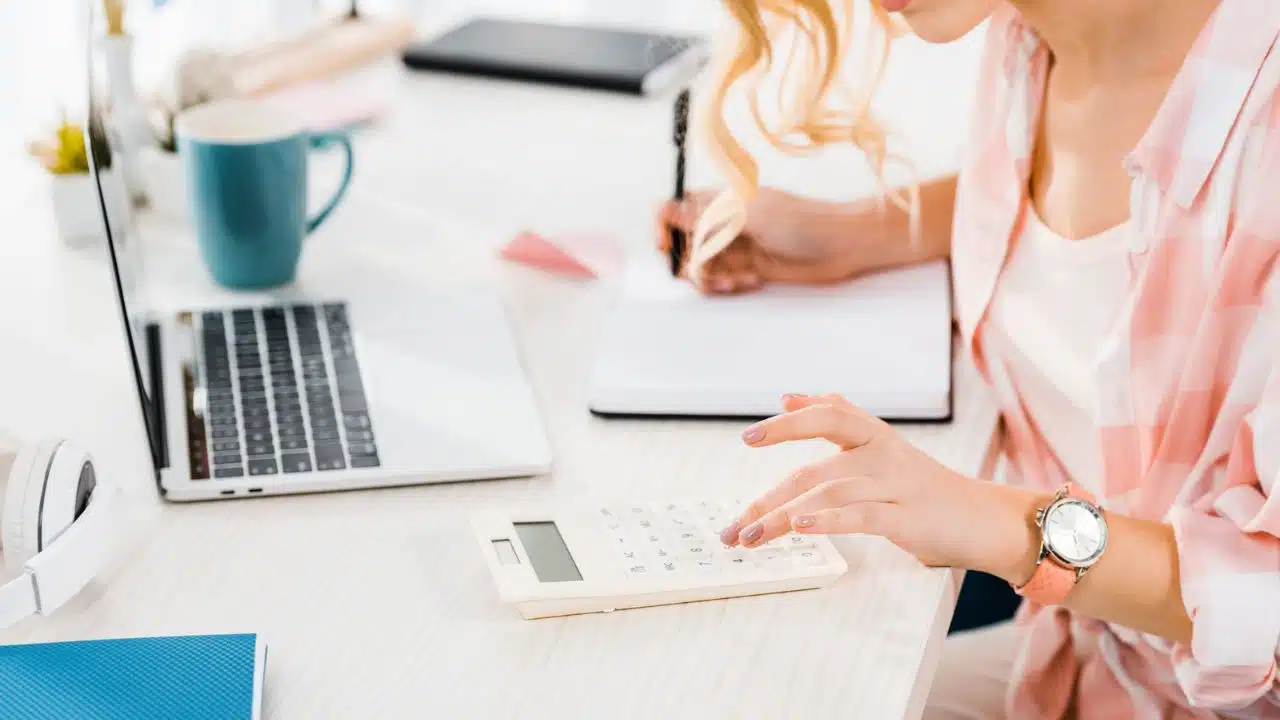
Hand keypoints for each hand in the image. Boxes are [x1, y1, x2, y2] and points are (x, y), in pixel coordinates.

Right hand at [654, 188, 878, 293]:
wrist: (842, 245)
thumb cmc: (803, 220)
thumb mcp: (749, 215)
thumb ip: (705, 216)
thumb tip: (667, 209)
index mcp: (722, 200)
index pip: (677, 208)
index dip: (665, 227)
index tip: (666, 247)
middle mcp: (725, 222)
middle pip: (685, 242)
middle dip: (688, 260)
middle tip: (703, 272)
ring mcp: (737, 246)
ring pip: (702, 265)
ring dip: (709, 277)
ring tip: (731, 281)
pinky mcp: (749, 268)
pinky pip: (722, 279)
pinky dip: (727, 285)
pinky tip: (748, 282)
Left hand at [720, 394, 1039, 582]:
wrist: (985, 520)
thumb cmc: (924, 486)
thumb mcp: (880, 445)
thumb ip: (837, 418)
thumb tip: (789, 395)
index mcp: (873, 434)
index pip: (828, 415)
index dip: (788, 423)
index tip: (749, 438)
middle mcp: (882, 454)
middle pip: (814, 466)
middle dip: (767, 497)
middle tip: (734, 522)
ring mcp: (895, 485)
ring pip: (828, 495)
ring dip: (782, 519)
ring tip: (750, 537)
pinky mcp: (906, 518)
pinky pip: (860, 516)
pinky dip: (827, 521)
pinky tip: (801, 527)